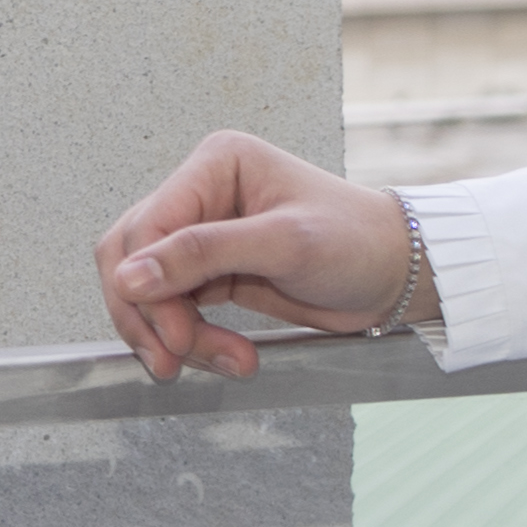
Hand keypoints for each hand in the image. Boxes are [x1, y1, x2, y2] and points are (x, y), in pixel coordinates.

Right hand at [96, 132, 412, 381]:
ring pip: (149, 291)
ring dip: (175, 335)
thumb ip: (204, 254)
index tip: (169, 333)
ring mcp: (204, 234)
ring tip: (225, 361)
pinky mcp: (212, 271)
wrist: (397, 274)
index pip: (146, 227)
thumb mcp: (285, 244)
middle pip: (133, 261)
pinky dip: (192, 339)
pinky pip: (176, 309)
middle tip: (177, 358)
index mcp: (217, 165)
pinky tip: (228, 357)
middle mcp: (203, 193)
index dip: (145, 285)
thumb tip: (129, 276)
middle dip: (154, 316)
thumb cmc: (360, 241)